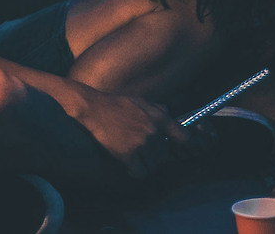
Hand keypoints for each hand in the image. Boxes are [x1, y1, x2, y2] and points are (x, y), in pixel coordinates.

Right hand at [72, 87, 191, 179]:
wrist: (90, 109)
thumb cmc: (112, 104)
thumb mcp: (137, 101)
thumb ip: (155, 108)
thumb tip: (168, 111)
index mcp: (158, 117)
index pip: (184, 137)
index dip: (182, 145)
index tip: (175, 147)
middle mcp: (153, 131)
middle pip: (164, 156)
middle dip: (153, 156)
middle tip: (140, 151)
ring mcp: (141, 144)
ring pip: (153, 166)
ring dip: (143, 164)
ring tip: (132, 157)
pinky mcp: (128, 155)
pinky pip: (140, 173)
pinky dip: (134, 172)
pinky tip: (127, 164)